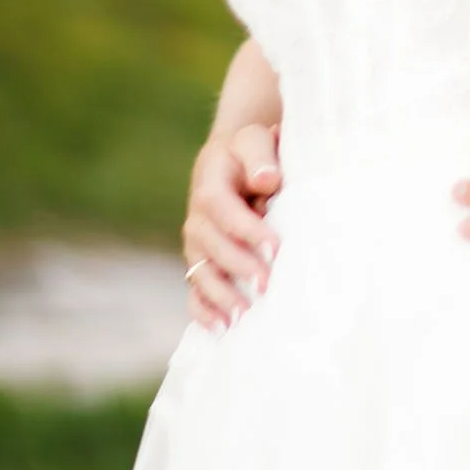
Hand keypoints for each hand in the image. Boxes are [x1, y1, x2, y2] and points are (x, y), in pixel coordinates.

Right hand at [181, 122, 280, 330]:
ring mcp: (196, 244)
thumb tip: (267, 180)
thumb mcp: (255, 140)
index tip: (275, 246)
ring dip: (222, 295)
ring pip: (201, 272)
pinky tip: (221, 329)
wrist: (233, 162)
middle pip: (211, 245)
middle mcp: (198, 217)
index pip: (220, 206)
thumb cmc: (252, 153)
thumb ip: (260, 155)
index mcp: (210, 182)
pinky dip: (203, 310)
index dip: (245, 228)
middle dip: (239, 266)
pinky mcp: (200, 263)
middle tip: (267, 284)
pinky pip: (194, 290)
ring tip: (244, 316)